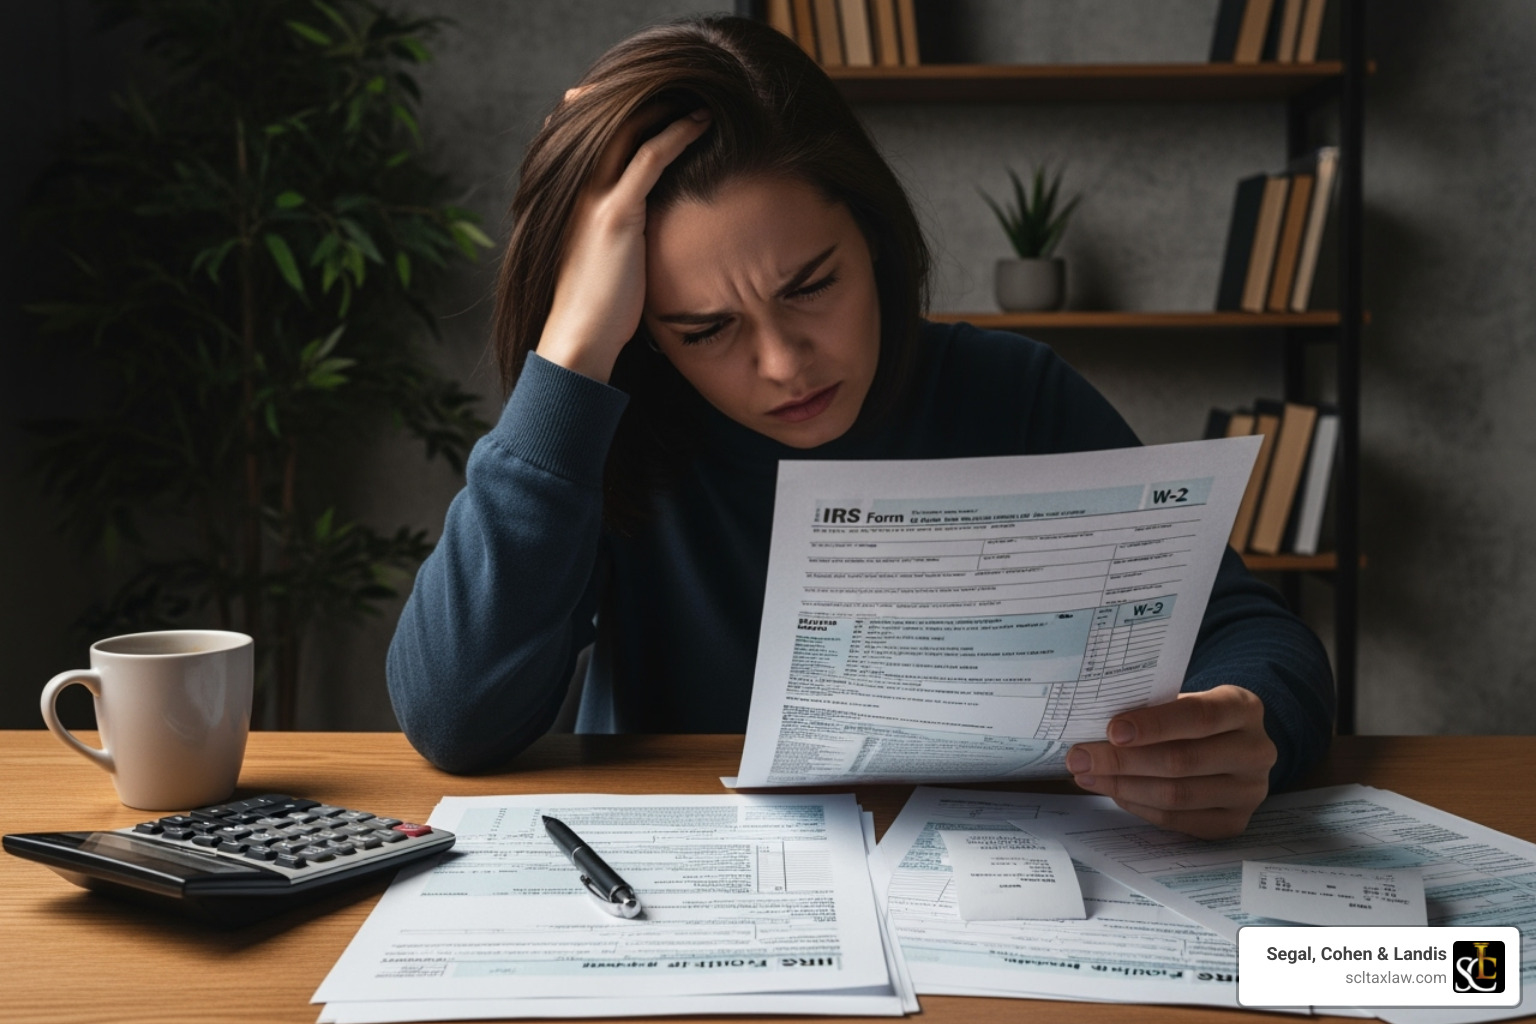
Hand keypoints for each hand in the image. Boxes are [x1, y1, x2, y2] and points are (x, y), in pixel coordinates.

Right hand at [535, 100, 711, 382]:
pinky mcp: (616, 213)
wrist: (578, 339)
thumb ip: (620, 234)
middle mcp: (576, 190)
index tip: (644, 99)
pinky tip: (700, 122)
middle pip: (605, 122)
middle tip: (675, 83)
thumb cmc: (598, 310)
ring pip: (627, 130)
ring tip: (694, 94)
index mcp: (571, 198)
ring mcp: (594, 198)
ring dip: (663, 107)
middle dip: (638, 99)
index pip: (590, 136)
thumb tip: (645, 235)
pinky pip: (649, 158)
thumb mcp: (606, 261)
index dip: (613, 111)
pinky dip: (677, 134)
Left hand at [1065, 685, 1275, 838]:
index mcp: (1243, 708)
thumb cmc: (1194, 718)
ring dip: (1123, 787)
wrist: (1232, 745)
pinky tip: (1113, 791)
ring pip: (1177, 796)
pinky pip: (1177, 820)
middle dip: (1122, 761)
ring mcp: (1249, 792)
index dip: (1154, 725)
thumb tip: (1092, 726)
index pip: (1199, 717)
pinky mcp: (1233, 822)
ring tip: (1087, 775)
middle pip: (1182, 761)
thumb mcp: (1182, 700)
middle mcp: (1255, 751)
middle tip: (1080, 757)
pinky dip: (1138, 806)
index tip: (1112, 730)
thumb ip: (1151, 709)